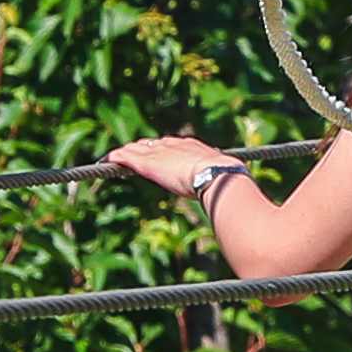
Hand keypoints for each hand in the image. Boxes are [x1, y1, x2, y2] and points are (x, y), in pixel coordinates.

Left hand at [106, 134, 247, 207]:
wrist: (218, 176)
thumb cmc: (229, 182)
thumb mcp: (231, 183)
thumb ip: (231, 191)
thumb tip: (245, 206)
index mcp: (195, 149)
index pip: (175, 146)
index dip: (165, 150)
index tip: (159, 153)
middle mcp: (175, 146)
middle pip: (154, 145)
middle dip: (143, 149)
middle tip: (133, 154)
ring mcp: (160, 154)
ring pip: (137, 150)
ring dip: (126, 154)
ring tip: (115, 158)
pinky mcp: (147, 163)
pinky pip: (126, 157)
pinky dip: (115, 158)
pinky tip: (105, 161)